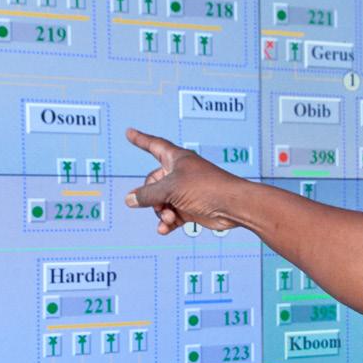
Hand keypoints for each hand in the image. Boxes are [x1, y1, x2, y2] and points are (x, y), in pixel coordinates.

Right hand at [124, 128, 244, 234]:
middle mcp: (180, 173)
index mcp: (176, 159)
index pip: (153, 145)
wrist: (232, 206)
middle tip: (158, 205)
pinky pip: (172, 215)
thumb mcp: (170, 189)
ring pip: (161, 202)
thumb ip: (147, 194)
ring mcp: (185, 191)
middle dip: (151, 197)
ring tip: (168, 218)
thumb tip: (130, 200)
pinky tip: (164, 229)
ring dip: (161, 212)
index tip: (129, 133)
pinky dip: (167, 222)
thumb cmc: (206, 188)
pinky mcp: (191, 208)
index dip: (140, 139)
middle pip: (153, 183)